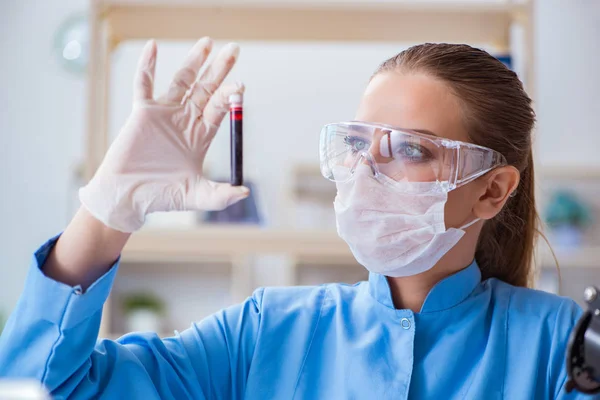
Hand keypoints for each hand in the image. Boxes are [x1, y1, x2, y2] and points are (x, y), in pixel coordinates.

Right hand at [79, 38, 248, 232]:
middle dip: (220, 70)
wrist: (128, 197)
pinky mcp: (143, 111)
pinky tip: (153, 46)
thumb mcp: (196, 196)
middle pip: (206, 89)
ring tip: (208, 42)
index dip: (230, 97)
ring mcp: (165, 113)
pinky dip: (147, 65)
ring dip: (194, 61)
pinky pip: (144, 84)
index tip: (239, 87)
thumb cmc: (161, 196)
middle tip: (234, 50)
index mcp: (201, 135)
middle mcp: (186, 119)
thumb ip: (220, 195)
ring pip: (182, 80)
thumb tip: (245, 192)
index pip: (220, 109)